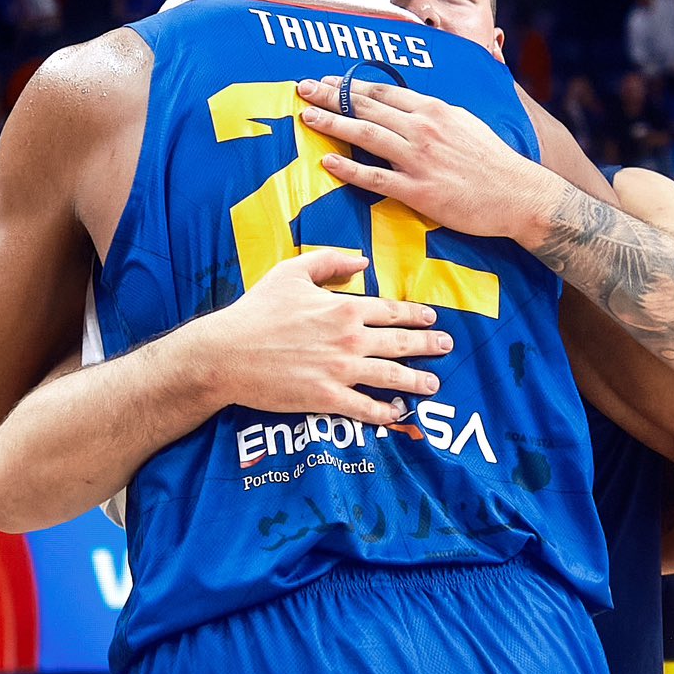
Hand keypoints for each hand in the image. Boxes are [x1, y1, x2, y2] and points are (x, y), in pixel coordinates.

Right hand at [213, 246, 452, 426]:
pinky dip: (383, 412)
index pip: (391, 311)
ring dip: (415, 381)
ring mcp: (340, 370)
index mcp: (344, 307)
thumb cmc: (256, 311)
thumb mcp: (291, 273)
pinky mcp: (326, 397)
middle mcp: (349, 338)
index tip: (432, 318)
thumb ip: (329, 261)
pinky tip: (395, 412)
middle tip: (446, 347)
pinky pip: (364, 408)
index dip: (415, 315)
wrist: (227, 353)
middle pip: (400, 344)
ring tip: (432, 384)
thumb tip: (361, 260)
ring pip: (391, 377)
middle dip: (428, 346)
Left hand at [296, 76, 542, 239]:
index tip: (326, 81)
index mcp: (433, 109)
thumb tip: (408, 106)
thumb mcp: (464, 122)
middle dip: (330, 96)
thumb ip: (433, 114)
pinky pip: (375, 178)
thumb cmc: (492, 160)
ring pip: (366, 135)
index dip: (350, 85)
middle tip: (302, 89)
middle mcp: (423, 128)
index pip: (382, 91)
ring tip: (306, 117)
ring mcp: (419, 159)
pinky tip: (328, 163)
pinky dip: (349, 169)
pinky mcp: (418, 191)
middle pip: (366, 106)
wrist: (517, 194)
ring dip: (332, 124)